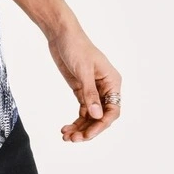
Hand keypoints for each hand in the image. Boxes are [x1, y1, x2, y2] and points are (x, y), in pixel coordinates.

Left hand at [47, 21, 121, 141]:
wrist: (61, 34)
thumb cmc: (76, 46)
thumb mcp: (83, 70)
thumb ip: (90, 94)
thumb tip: (97, 116)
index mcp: (112, 82)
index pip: (113, 110)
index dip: (102, 125)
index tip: (87, 135)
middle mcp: (105, 88)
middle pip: (101, 116)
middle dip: (89, 129)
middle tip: (73, 139)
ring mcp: (93, 90)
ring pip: (91, 116)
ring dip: (81, 127)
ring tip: (66, 137)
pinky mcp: (81, 90)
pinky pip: (83, 110)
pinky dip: (76, 120)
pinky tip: (65, 129)